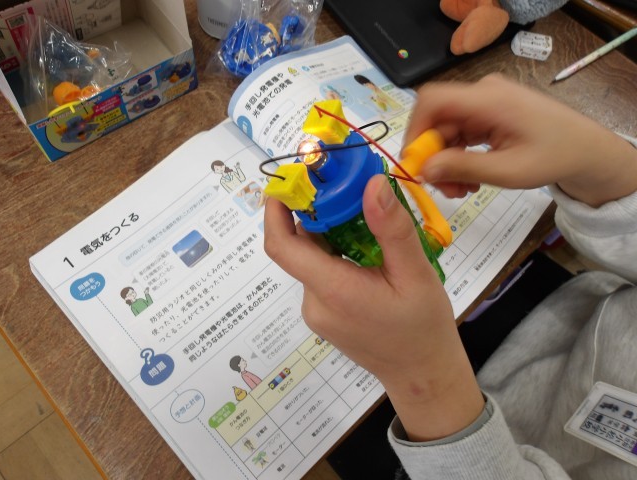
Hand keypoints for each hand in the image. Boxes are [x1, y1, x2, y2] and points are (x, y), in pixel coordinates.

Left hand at [264, 175, 483, 440]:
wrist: (421, 374)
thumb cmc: (423, 327)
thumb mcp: (415, 274)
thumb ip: (392, 229)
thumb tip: (372, 183)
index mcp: (333, 290)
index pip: (282, 246)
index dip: (276, 210)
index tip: (288, 180)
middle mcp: (314, 302)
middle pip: (297, 249)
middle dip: (311, 213)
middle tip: (338, 182)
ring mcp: (317, 311)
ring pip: (310, 260)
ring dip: (326, 232)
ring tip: (356, 208)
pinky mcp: (324, 315)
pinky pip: (320, 274)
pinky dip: (333, 252)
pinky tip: (361, 242)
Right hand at [404, 74, 636, 206]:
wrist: (587, 151)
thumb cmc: (554, 158)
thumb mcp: (507, 171)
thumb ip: (463, 168)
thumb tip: (423, 170)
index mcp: (488, 99)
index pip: (433, 100)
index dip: (415, 130)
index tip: (415, 164)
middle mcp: (482, 94)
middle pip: (437, 120)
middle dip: (433, 156)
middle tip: (442, 190)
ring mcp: (485, 103)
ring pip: (446, 130)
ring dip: (445, 161)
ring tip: (459, 190)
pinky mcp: (488, 113)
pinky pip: (460, 133)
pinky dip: (458, 157)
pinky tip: (468, 179)